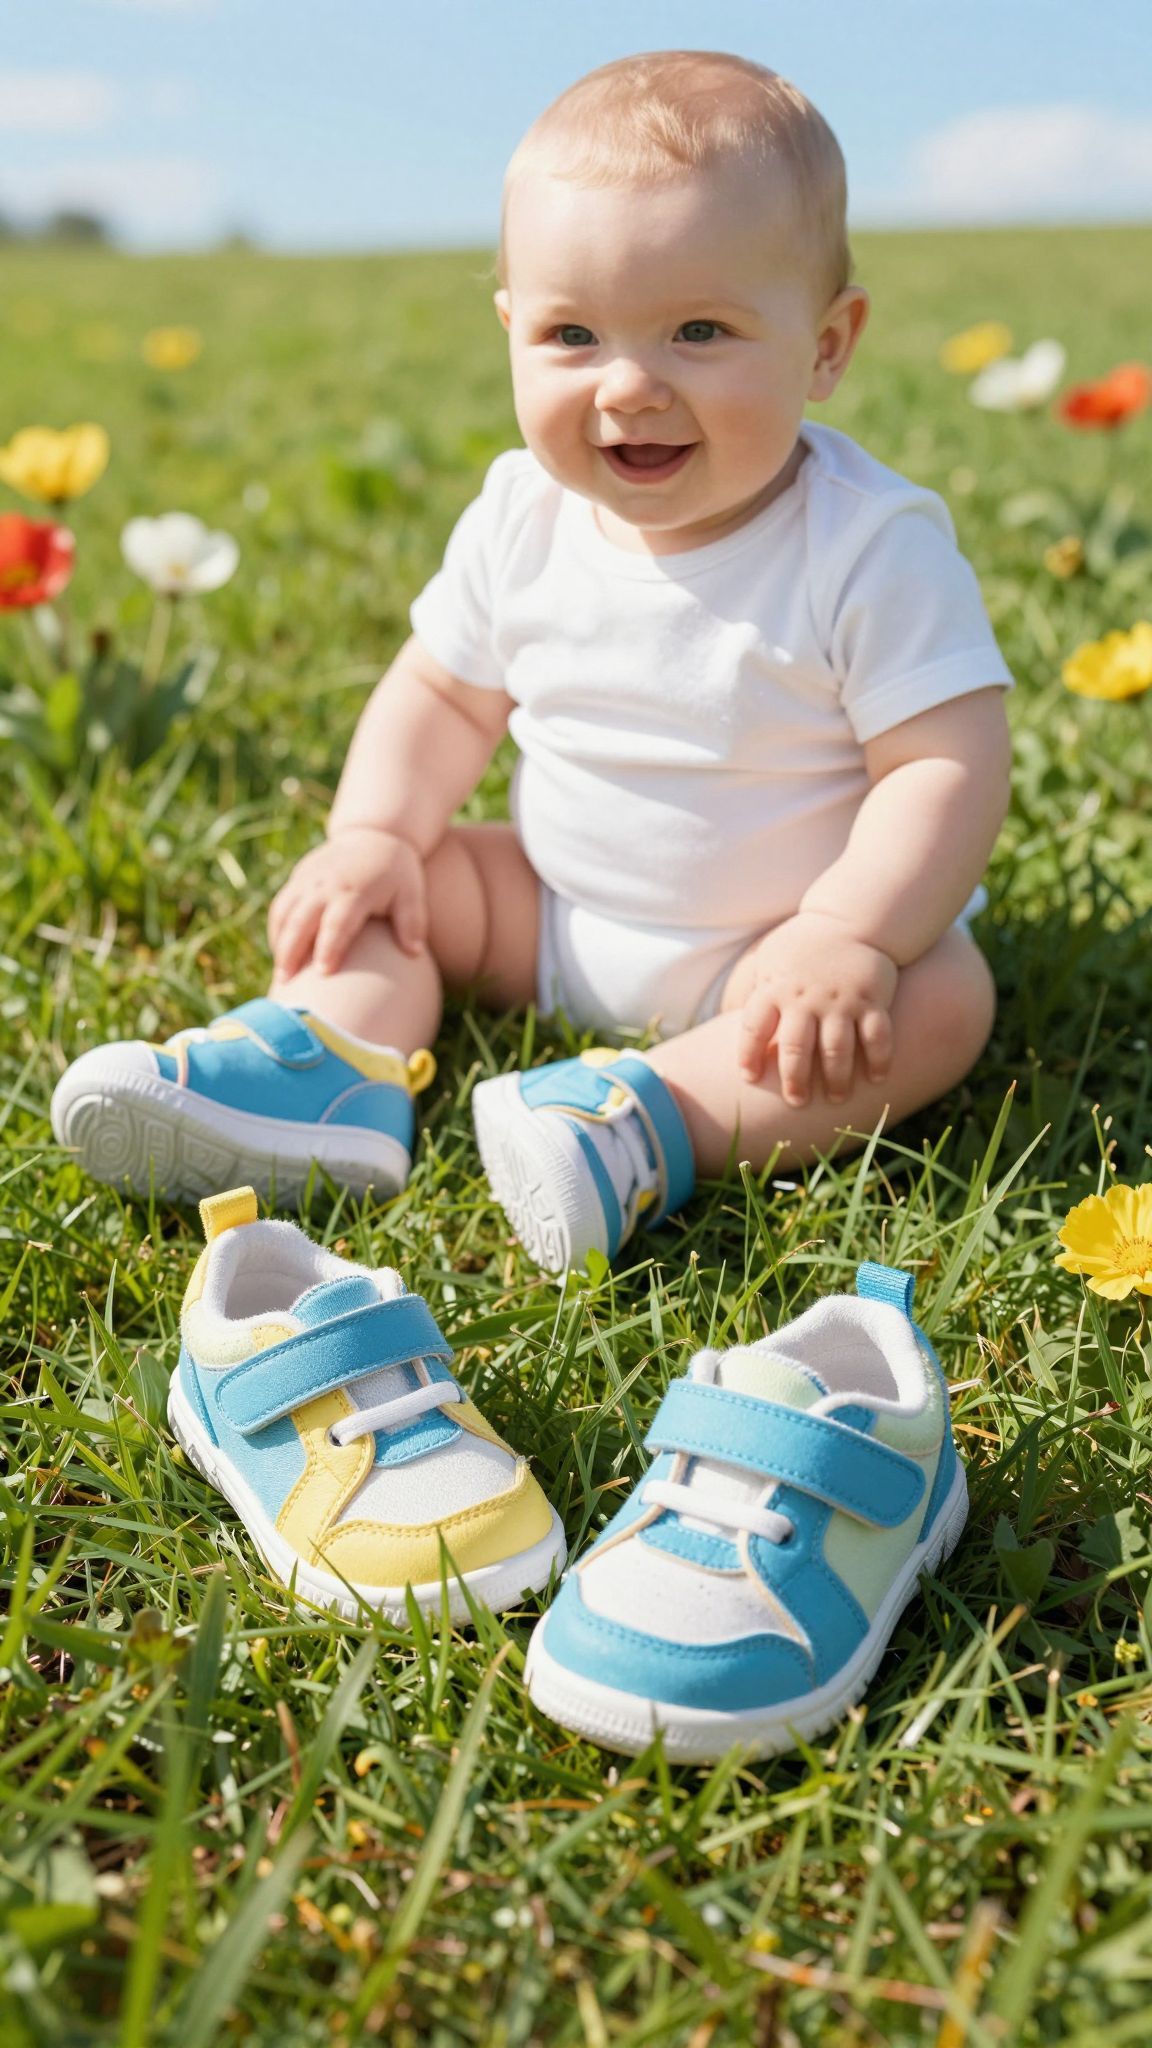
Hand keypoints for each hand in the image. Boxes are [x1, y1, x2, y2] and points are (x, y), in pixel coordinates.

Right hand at [267, 827, 427, 979]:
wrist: (375, 834)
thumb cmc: (397, 872)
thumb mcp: (411, 893)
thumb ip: (412, 922)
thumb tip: (414, 953)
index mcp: (355, 889)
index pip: (338, 922)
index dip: (329, 948)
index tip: (323, 974)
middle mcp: (326, 884)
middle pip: (301, 920)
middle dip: (291, 952)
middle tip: (286, 984)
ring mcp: (308, 879)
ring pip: (284, 912)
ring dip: (278, 943)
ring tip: (281, 974)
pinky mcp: (298, 877)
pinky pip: (280, 905)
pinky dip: (277, 929)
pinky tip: (280, 952)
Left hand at [738, 912, 897, 1107]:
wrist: (851, 918)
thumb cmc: (802, 945)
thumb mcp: (768, 958)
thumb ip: (750, 988)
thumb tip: (722, 1017)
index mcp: (775, 988)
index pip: (753, 1027)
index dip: (749, 1054)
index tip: (749, 1078)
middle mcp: (806, 998)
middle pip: (796, 1049)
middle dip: (795, 1081)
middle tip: (797, 1102)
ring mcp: (840, 1001)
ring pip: (837, 1050)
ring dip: (837, 1079)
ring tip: (838, 1099)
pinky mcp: (872, 1000)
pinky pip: (877, 1036)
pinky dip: (878, 1059)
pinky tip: (877, 1078)